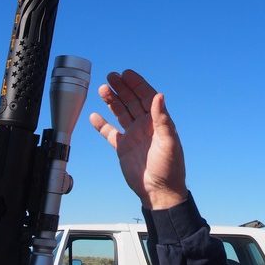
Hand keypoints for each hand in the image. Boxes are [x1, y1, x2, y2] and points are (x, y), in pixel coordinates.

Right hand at [89, 69, 187, 209]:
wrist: (159, 191)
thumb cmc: (170, 167)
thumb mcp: (169, 141)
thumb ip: (162, 119)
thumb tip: (159, 95)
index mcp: (157, 122)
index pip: (147, 97)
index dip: (137, 84)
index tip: (126, 73)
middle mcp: (145, 126)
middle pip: (132, 101)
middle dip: (122, 88)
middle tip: (111, 76)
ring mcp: (133, 136)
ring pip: (120, 113)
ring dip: (112, 101)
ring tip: (103, 88)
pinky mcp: (123, 148)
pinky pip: (110, 133)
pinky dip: (102, 125)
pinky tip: (94, 116)